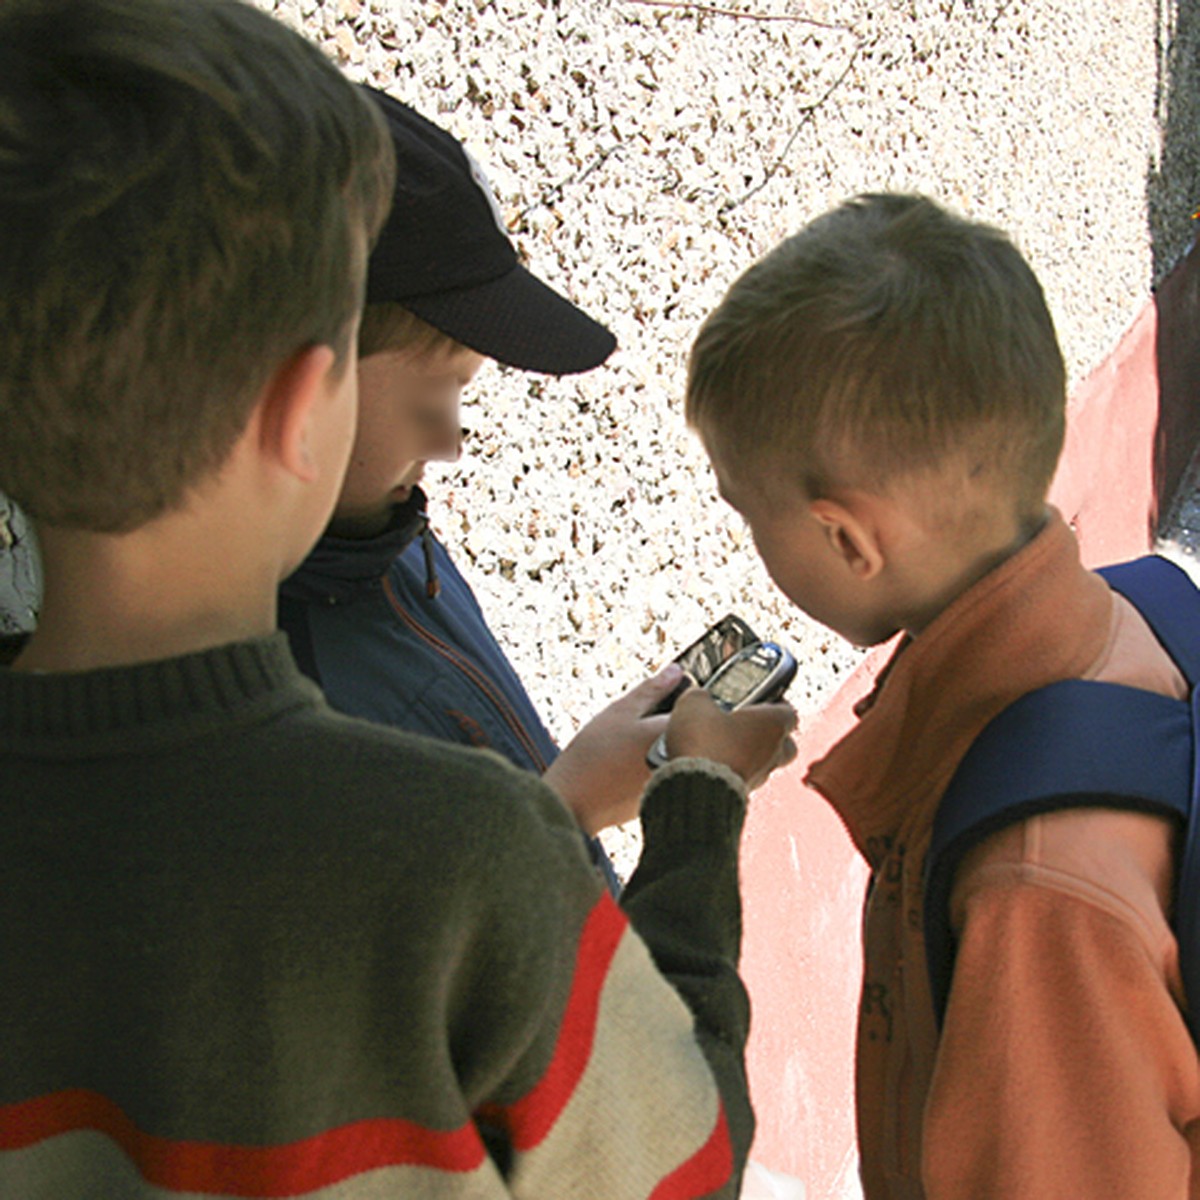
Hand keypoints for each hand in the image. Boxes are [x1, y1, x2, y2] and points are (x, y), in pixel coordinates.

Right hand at [542, 664, 681, 834]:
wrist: (576, 802)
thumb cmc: (594, 755)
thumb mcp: (621, 712)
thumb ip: (652, 690)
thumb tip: (676, 671)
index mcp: (677, 734)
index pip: (695, 709)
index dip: (677, 700)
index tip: (658, 703)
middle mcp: (684, 759)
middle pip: (690, 734)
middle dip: (671, 726)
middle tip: (638, 729)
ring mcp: (677, 781)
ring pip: (680, 754)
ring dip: (666, 748)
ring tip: (631, 752)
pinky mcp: (667, 798)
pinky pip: (670, 775)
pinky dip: (658, 769)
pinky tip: (629, 772)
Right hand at [663, 685, 796, 790]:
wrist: (695, 788)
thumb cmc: (704, 742)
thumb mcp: (694, 704)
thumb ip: (701, 696)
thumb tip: (699, 697)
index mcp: (772, 724)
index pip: (789, 712)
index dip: (776, 704)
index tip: (762, 700)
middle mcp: (773, 752)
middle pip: (786, 743)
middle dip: (770, 734)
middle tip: (748, 725)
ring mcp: (760, 776)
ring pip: (766, 763)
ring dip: (750, 755)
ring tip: (724, 745)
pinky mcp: (742, 794)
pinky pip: (745, 779)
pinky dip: (734, 771)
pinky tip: (712, 764)